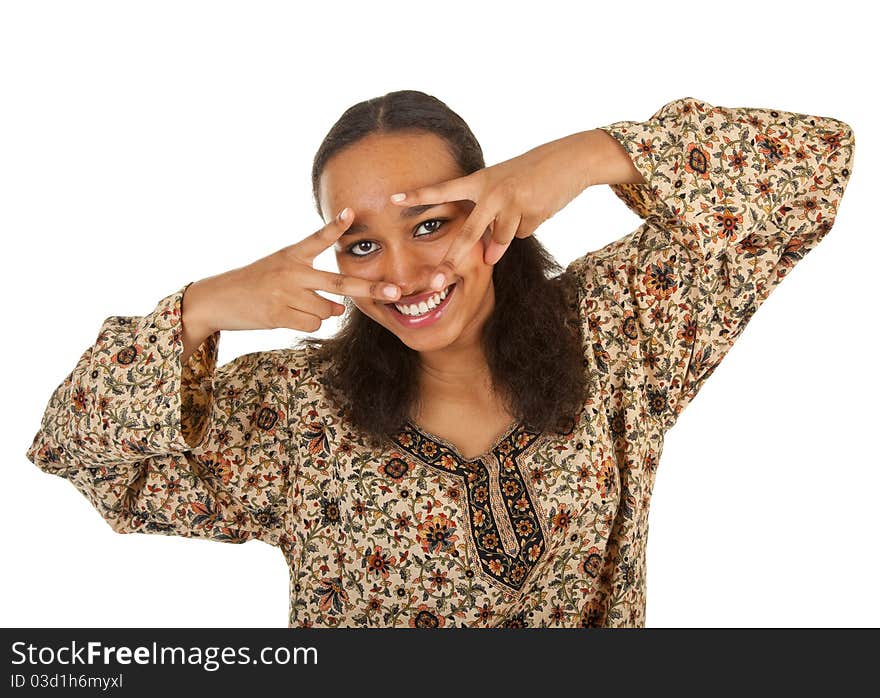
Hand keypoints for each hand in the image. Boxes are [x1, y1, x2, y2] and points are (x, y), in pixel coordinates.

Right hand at [183, 208, 401, 333]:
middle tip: (395, 291)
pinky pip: (313, 324)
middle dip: (370, 288)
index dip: (335, 227)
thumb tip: (340, 307)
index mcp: (291, 255)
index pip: (317, 239)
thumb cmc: (254, 284)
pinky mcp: (279, 315)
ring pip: (327, 310)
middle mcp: (290, 272)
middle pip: (339, 282)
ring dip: (320, 313)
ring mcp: (285, 294)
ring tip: (293, 305)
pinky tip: (286, 316)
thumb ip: (312, 283)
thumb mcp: (279, 269)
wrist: (217, 299)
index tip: (351, 213)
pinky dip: (306, 324)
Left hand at [388, 131, 595, 289]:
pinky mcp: (531, 211)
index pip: (443, 190)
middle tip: (437, 279)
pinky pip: (523, 233)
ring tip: (515, 222)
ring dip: (506, 237)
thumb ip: (490, 220)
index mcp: (479, 181)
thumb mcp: (504, 188)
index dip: (418, 195)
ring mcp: (511, 201)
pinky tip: (540, 206)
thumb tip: (488, 255)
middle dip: (453, 258)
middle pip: (469, 232)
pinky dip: (530, 225)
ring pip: (501, 239)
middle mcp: (491, 190)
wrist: (571, 160)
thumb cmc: (532, 175)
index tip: (393, 199)